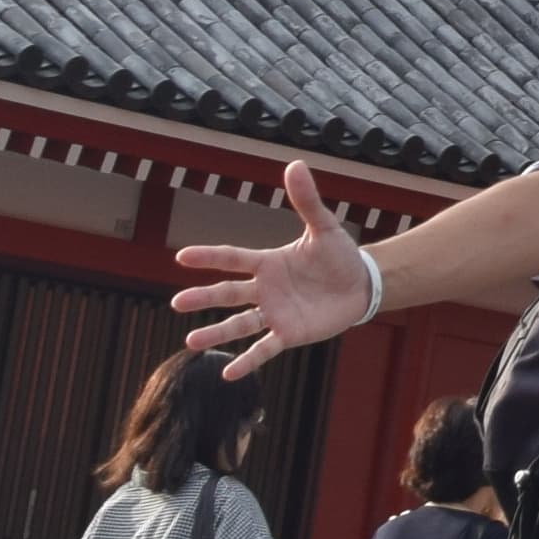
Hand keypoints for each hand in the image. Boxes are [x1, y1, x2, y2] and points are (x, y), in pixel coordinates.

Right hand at [171, 157, 373, 375]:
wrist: (361, 284)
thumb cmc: (339, 255)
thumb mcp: (324, 227)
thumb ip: (307, 200)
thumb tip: (294, 164)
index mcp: (268, 263)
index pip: (232, 259)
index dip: (209, 257)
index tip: (182, 256)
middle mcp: (265, 290)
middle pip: (228, 293)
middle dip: (203, 298)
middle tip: (177, 303)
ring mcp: (275, 313)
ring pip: (239, 324)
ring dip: (216, 333)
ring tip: (190, 342)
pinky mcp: (289, 333)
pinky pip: (264, 349)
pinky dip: (247, 361)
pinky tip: (227, 374)